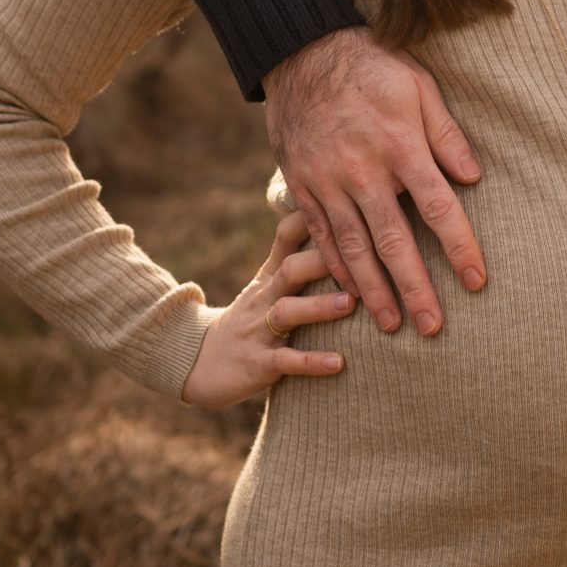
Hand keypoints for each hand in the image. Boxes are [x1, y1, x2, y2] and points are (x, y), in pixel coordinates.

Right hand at [181, 212, 354, 409]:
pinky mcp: (258, 364)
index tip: (342, 201)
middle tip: (364, 256)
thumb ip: (297, 261)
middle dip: (324, 261)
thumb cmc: (249, 321)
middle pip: (290, 270)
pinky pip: (285, 362)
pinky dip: (311, 362)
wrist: (202, 364)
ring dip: (319, 307)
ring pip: (287, 312)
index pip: (286, 238)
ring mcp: (258, 330)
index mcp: (269, 276)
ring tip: (350, 303)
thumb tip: (340, 229)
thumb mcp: (266, 286)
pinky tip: (338, 363)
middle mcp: (263, 297)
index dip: (310, 219)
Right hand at [263, 29, 486, 337]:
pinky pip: (320, 234)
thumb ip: (446, 134)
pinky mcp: (302, 184)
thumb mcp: (419, 87)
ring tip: (392, 325)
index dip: (459, 247)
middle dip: (415, 288)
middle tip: (432, 328)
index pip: (438, 208)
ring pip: (354, 247)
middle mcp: (364, 170)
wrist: (301, 51)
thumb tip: (474, 178)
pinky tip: (350, 293)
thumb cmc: (372, 66)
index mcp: (401, 146)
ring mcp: (328, 181)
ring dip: (375, 290)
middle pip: (394, 240)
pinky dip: (335, 267)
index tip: (477, 281)